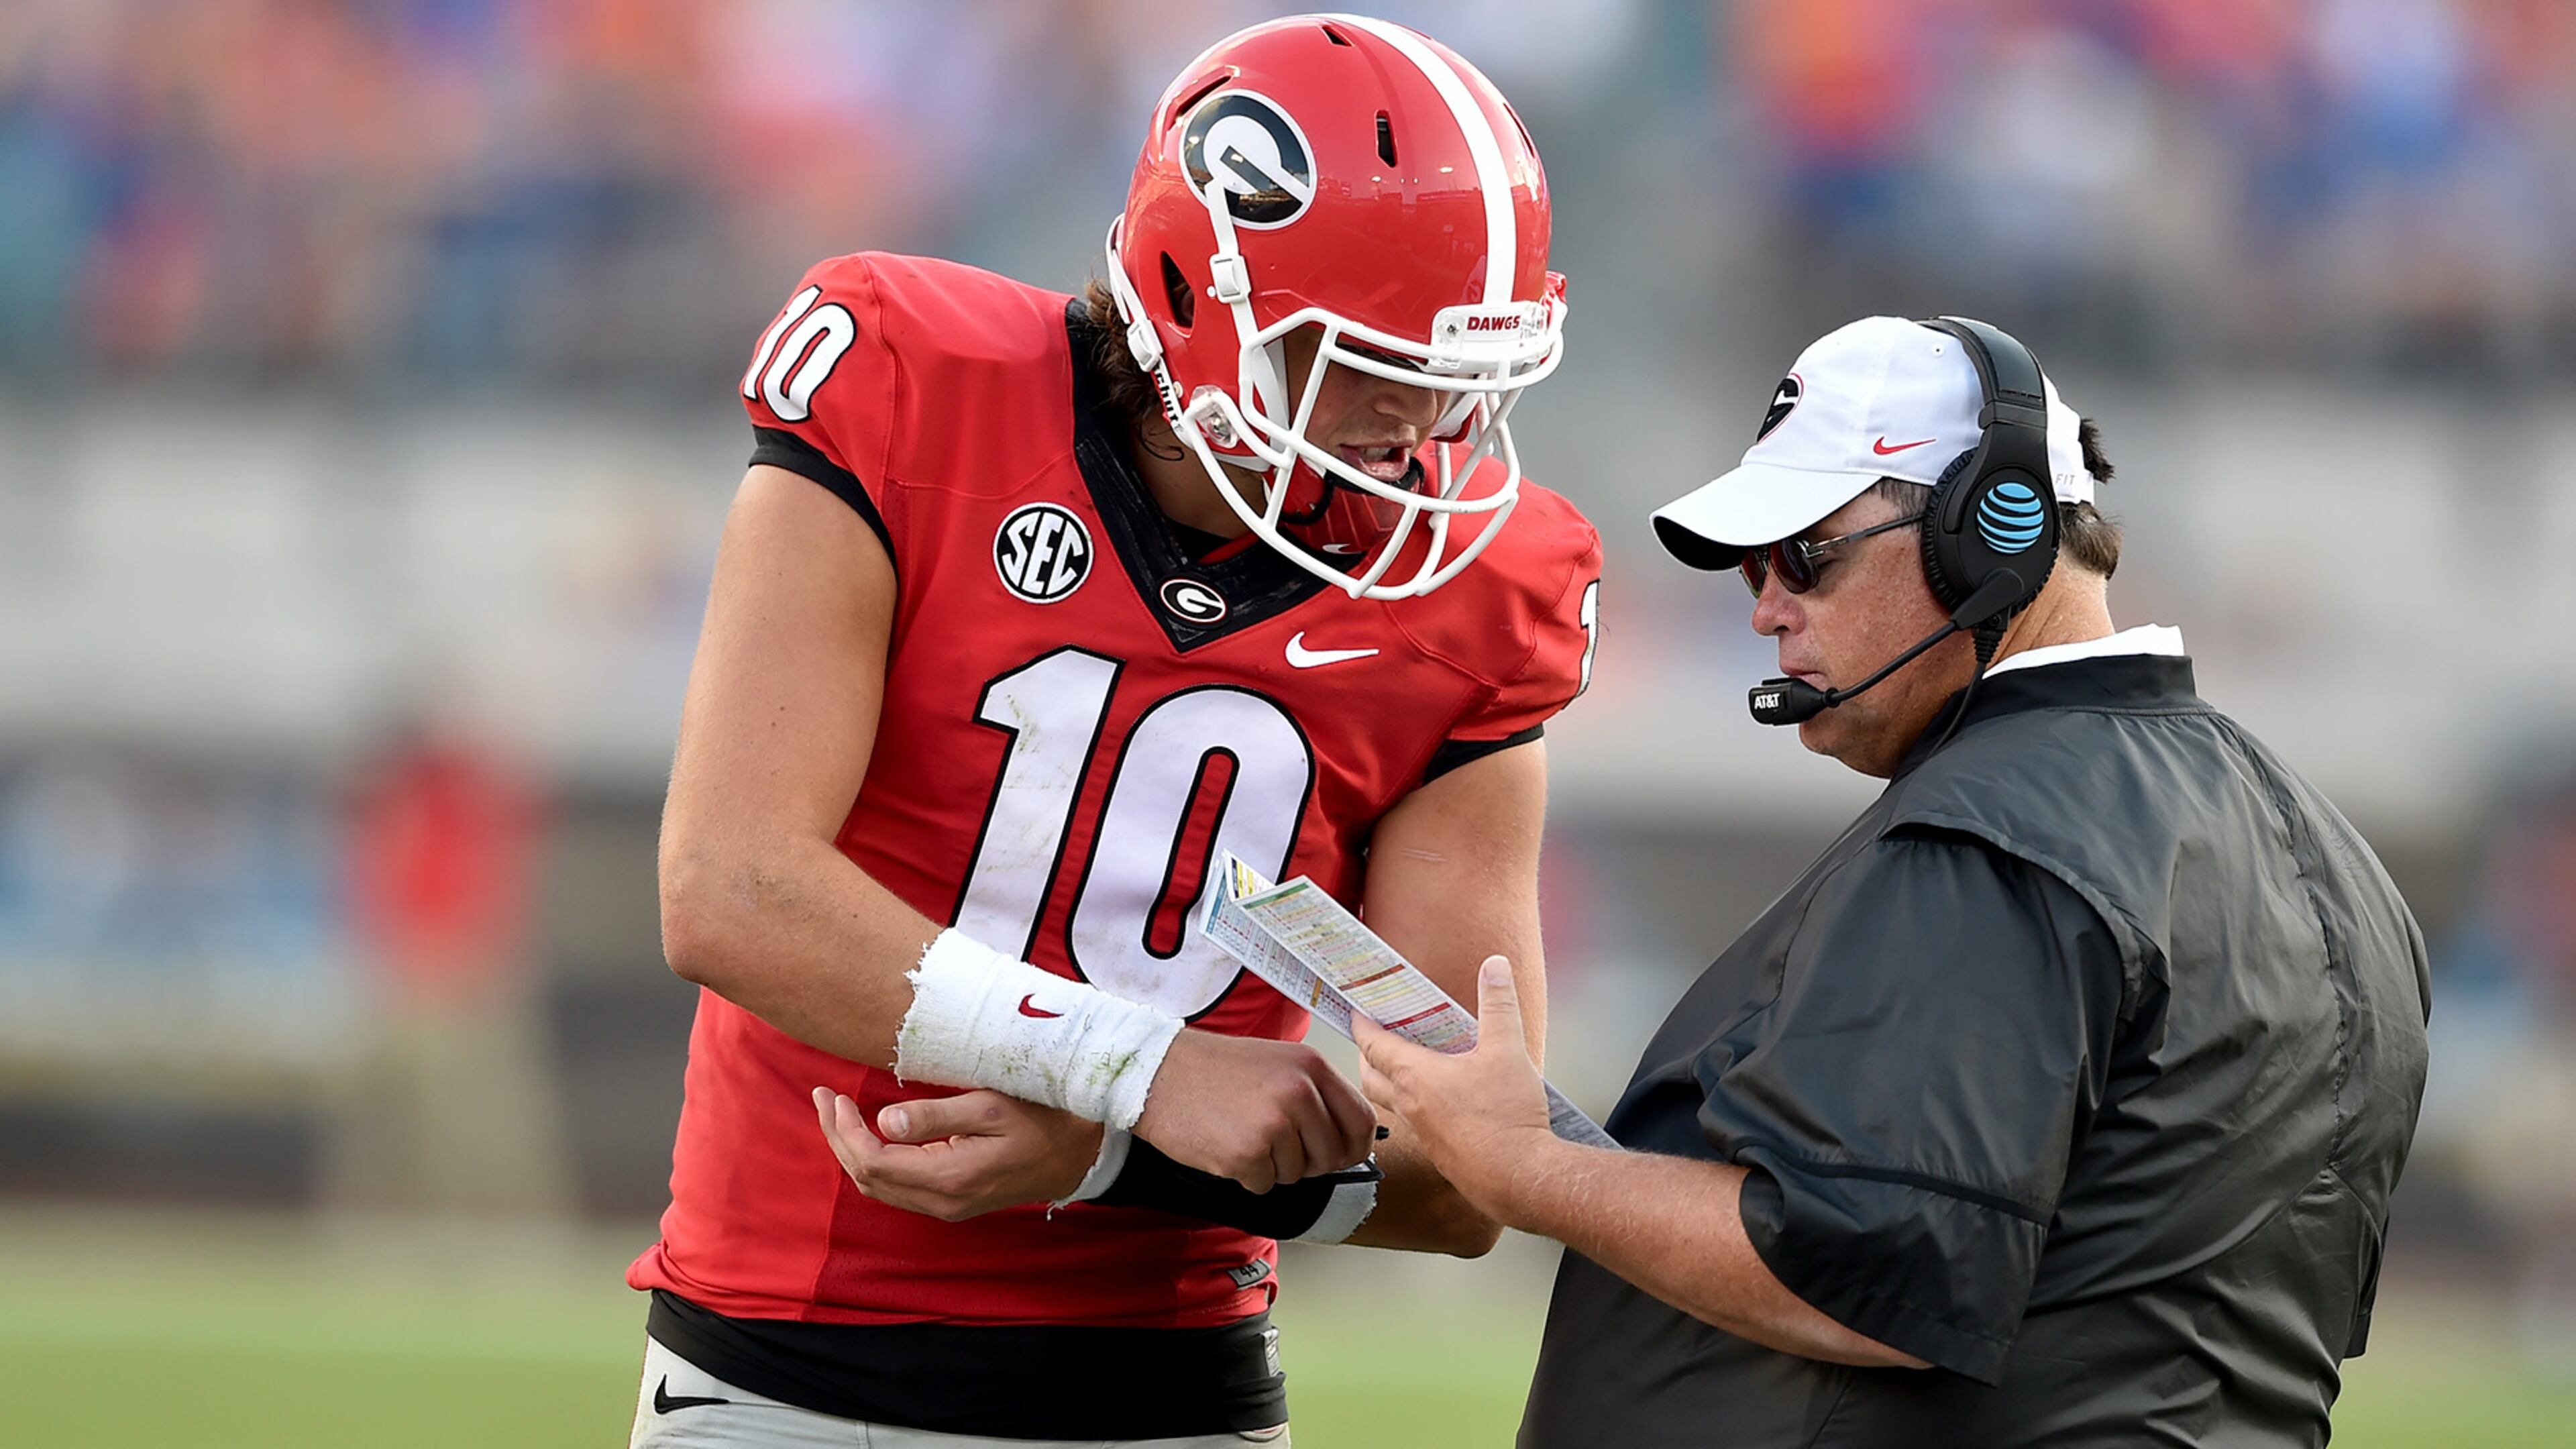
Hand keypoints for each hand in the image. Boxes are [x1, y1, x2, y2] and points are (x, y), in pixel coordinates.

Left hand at [812, 1086, 1103, 1221]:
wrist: (1079, 1155)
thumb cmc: (1041, 1120)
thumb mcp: (991, 1106)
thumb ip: (936, 1115)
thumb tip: (883, 1121)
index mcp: (948, 1178)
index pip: (872, 1160)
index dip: (844, 1129)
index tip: (834, 1095)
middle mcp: (941, 1201)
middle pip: (866, 1177)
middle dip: (837, 1137)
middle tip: (823, 1096)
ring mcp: (946, 1207)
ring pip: (878, 1186)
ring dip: (851, 1149)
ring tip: (836, 1111)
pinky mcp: (952, 1202)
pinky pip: (897, 1188)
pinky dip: (874, 1160)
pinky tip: (870, 1133)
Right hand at [1134, 1029, 1375, 1192]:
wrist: (1156, 1072)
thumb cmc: (1214, 1069)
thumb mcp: (1277, 1063)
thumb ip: (1315, 1094)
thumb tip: (1346, 1139)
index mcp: (1311, 1067)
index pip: (1362, 1121)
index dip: (1354, 1147)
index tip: (1341, 1155)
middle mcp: (1299, 1093)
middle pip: (1331, 1156)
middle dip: (1308, 1161)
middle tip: (1275, 1144)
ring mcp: (1273, 1125)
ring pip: (1296, 1173)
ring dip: (1271, 1165)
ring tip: (1241, 1132)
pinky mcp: (1246, 1155)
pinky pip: (1264, 1185)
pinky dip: (1246, 1175)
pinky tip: (1225, 1145)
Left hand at [1354, 956, 1552, 1213]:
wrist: (1520, 1178)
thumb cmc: (1507, 1117)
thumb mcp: (1508, 1049)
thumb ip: (1499, 1004)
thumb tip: (1495, 966)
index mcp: (1417, 1077)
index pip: (1374, 1046)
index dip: (1362, 1025)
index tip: (1356, 1012)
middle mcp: (1411, 1106)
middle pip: (1371, 1078)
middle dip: (1367, 1057)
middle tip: (1373, 1040)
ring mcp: (1423, 1133)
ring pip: (1392, 1103)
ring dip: (1390, 1083)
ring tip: (1407, 1066)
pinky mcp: (1441, 1153)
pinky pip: (1415, 1125)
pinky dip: (1416, 1107)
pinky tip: (1442, 1102)